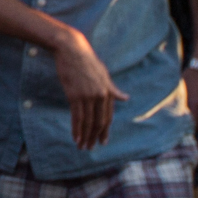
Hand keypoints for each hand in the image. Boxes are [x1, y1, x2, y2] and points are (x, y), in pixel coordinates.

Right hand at [52, 29, 127, 149]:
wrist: (71, 49)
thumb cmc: (87, 60)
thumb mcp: (104, 75)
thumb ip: (113, 89)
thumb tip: (126, 98)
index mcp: (108, 92)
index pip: (108, 117)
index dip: (104, 131)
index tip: (101, 142)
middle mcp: (100, 96)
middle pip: (98, 122)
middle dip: (94, 137)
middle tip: (90, 148)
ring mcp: (87, 96)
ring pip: (87, 122)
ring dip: (84, 136)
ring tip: (81, 146)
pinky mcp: (74, 95)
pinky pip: (77, 116)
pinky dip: (76, 128)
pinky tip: (75, 136)